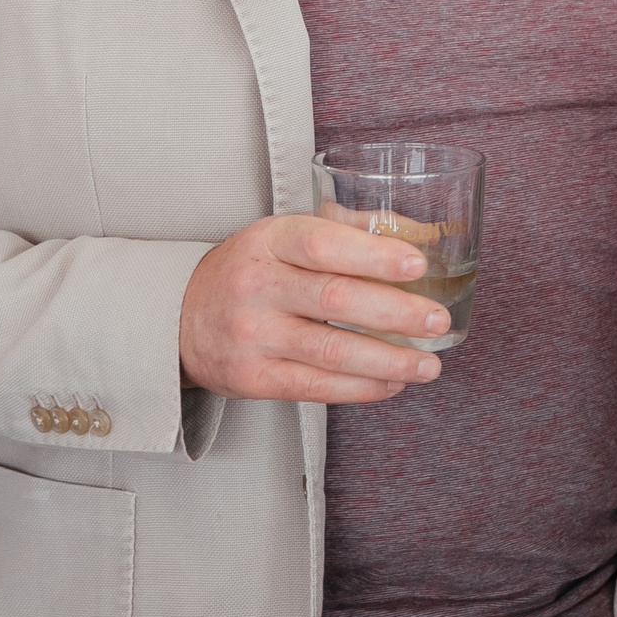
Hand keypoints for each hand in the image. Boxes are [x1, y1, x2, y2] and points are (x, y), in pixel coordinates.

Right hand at [177, 215, 448, 403]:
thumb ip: (347, 228)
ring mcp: (252, 335)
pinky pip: (315, 387)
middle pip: (336, 298)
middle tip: (437, 319)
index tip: (419, 264)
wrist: (179, 318)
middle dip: (396, 312)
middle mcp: (258, 286)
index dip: (375, 254)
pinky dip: (361, 388)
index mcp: (270, 241)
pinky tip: (393, 383)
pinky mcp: (251, 378)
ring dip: (389, 360)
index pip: (325, 243)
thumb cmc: (250, 270)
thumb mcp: (285, 235)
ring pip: (331, 350)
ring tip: (428, 363)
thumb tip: (418, 232)